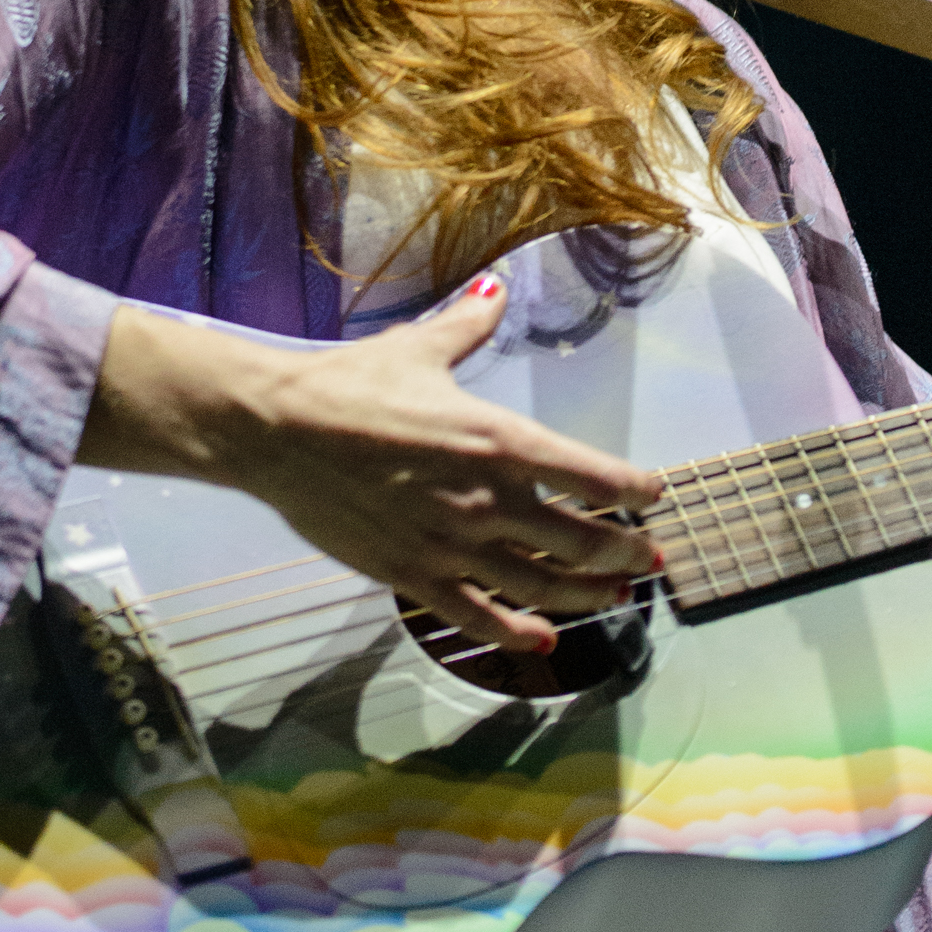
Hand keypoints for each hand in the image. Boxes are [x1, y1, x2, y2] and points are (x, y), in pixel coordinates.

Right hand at [79, 279, 662, 657]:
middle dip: (625, 553)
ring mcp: (453, 545)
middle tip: (647, 559)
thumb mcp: (420, 349)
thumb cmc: (351, 385)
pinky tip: (543, 641)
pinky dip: (518, 634)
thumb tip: (495, 291)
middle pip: (582, 541)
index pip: (595, 477)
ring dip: (588, 595)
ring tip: (616, 598)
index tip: (652, 497)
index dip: (634, 492)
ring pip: (542, 585)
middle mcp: (488, 500)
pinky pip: (479, 617)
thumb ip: (469, 327)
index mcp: (500, 441)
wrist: (279, 431)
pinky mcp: (413, 576)